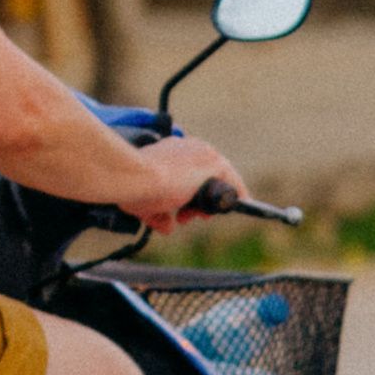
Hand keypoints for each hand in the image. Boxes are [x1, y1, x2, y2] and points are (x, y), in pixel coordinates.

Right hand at [113, 133, 241, 229]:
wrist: (135, 177)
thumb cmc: (133, 187)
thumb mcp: (144, 205)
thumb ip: (158, 215)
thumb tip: (167, 227)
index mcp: (167, 151)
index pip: (188, 169)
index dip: (189, 191)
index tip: (185, 205)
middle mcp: (186, 146)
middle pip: (205, 174)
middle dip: (200, 198)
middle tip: (193, 216)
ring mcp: (201, 152)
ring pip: (219, 177)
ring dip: (214, 199)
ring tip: (205, 216)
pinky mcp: (213, 162)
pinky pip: (233, 180)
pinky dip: (238, 194)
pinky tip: (241, 205)